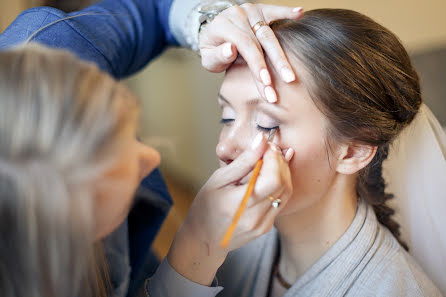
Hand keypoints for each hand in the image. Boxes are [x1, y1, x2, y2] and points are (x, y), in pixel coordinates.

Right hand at [167, 133, 293, 284]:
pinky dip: (280, 185)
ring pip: (286, 193)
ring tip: (270, 160)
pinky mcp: (267, 227)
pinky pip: (281, 202)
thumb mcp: (218, 180)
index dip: (274, 158)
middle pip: (283, 184)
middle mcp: (255, 217)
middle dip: (280, 162)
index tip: (267, 145)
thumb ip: (243, 161)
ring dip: (283, 172)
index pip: (272, 178)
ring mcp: (263, 225)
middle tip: (270, 149)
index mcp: (240, 203)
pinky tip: (271, 174)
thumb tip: (262, 140)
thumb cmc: (206, 207)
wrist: (203, 239)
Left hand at [199, 3, 303, 102]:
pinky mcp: (261, 10)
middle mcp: (237, 15)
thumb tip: (231, 50)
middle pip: (260, 40)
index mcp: (222, 25)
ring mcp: (250, 11)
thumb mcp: (207, 58)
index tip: (266, 82)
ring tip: (292, 76)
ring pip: (270, 34)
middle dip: (275, 64)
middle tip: (287, 82)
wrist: (213, 34)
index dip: (256, 63)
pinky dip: (288, 12)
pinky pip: (275, 11)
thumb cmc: (212, 50)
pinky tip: (300, 14)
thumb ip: (217, 55)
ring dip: (282, 56)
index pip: (244, 45)